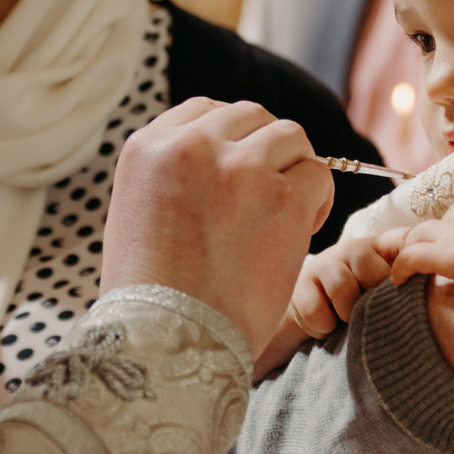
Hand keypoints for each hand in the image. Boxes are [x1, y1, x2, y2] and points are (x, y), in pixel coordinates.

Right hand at [103, 98, 333, 359]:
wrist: (170, 342)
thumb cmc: (152, 296)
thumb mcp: (134, 213)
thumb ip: (169, 175)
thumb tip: (214, 157)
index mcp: (148, 146)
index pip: (205, 112)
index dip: (230, 139)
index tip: (238, 170)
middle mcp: (192, 145)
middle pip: (250, 116)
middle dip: (265, 150)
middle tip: (267, 192)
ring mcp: (240, 168)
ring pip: (289, 136)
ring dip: (293, 169)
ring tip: (286, 212)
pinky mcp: (283, 198)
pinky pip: (318, 173)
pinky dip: (317, 198)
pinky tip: (300, 231)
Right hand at [255, 234, 409, 379]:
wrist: (313, 318)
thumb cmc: (359, 307)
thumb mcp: (384, 294)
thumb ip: (405, 288)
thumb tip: (435, 293)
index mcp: (381, 248)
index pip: (406, 239)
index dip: (412, 259)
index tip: (407, 286)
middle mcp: (354, 250)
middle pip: (372, 270)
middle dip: (373, 299)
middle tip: (369, 313)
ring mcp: (325, 263)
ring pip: (343, 288)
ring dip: (347, 313)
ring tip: (347, 321)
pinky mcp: (301, 283)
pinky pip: (317, 310)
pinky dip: (324, 326)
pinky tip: (326, 326)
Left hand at [387, 179, 453, 291]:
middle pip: (442, 222)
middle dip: (438, 238)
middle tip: (438, 255)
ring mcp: (452, 230)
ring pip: (418, 235)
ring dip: (411, 248)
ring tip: (406, 263)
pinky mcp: (444, 254)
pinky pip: (410, 259)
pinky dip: (401, 268)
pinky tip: (398, 280)